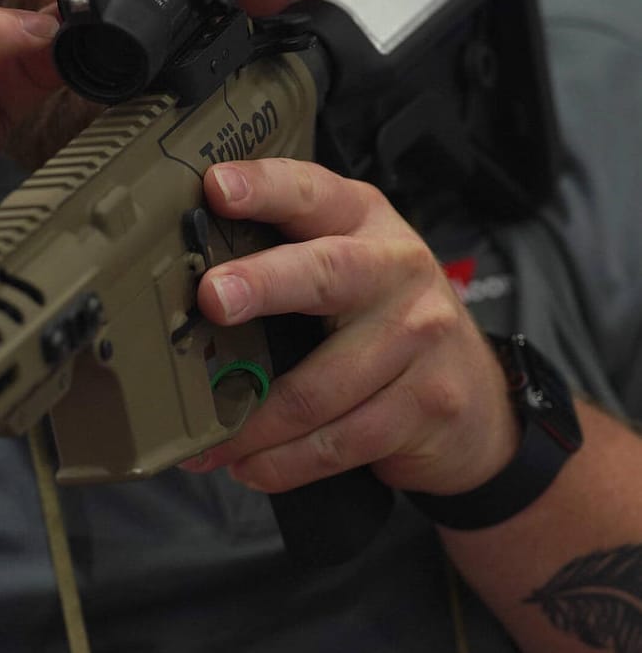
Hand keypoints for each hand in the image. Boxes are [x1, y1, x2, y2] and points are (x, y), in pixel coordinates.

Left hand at [183, 158, 520, 495]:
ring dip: (252, 421)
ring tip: (205, 441)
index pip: (310, 193)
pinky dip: (284, 462)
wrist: (479, 398)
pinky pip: (339, 440)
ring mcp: (418, 338)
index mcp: (362, 222)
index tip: (218, 187)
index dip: (264, 188)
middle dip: (263, 284)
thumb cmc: (384, 317)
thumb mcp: (344, 265)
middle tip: (213, 299)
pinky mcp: (425, 404)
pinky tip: (249, 467)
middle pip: (325, 274)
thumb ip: (281, 256)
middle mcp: (395, 269)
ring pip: (320, 385)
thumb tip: (177, 282)